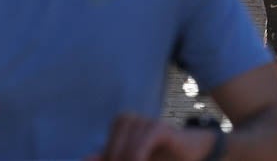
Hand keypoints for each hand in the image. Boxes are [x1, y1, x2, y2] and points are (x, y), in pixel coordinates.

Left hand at [87, 113, 214, 160]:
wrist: (192, 151)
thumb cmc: (160, 156)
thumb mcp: (131, 158)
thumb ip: (110, 157)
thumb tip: (84, 159)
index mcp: (118, 126)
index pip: (104, 152)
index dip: (108, 160)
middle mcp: (128, 119)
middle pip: (111, 152)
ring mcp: (143, 122)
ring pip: (125, 151)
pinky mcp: (159, 127)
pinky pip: (141, 145)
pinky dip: (137, 157)